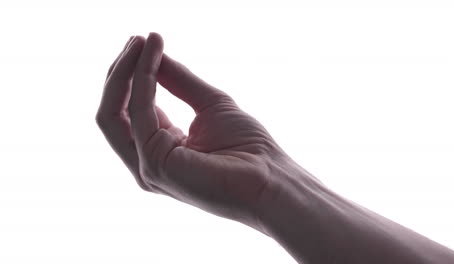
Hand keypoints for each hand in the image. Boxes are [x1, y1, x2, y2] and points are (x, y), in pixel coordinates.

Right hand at [96, 32, 316, 230]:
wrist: (270, 179)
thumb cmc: (247, 148)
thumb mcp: (209, 104)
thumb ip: (178, 81)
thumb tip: (152, 52)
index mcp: (160, 149)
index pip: (131, 110)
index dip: (134, 75)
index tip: (145, 42)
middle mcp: (147, 161)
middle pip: (113, 113)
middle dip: (120, 73)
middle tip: (136, 39)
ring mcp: (147, 166)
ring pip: (113, 114)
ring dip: (124, 72)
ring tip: (140, 41)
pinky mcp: (154, 165)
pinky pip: (139, 113)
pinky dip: (143, 79)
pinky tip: (152, 55)